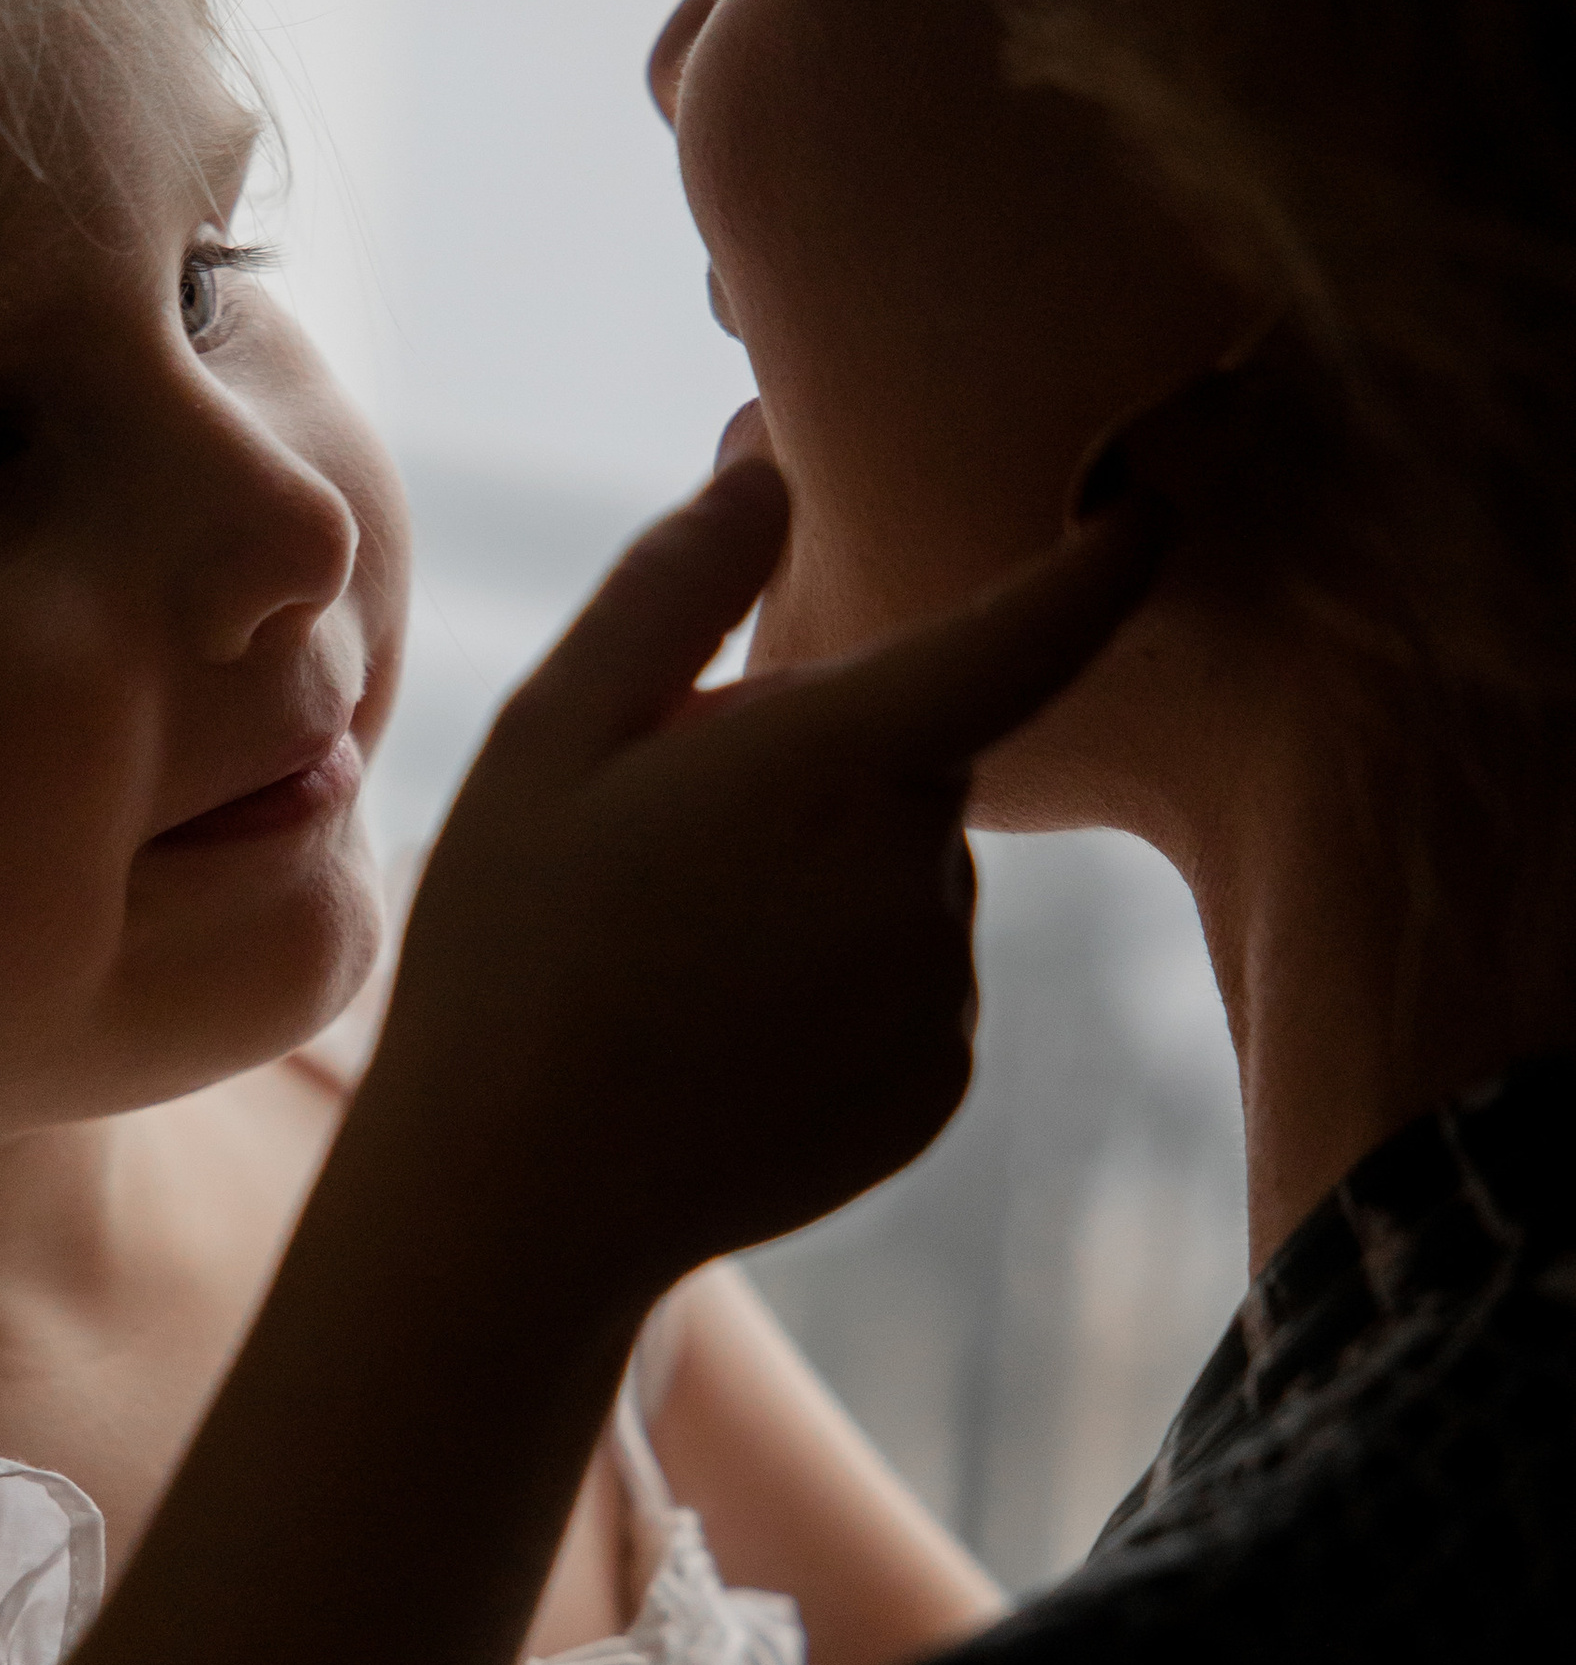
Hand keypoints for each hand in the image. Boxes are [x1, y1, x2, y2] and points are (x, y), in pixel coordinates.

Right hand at [378, 443, 1161, 1299]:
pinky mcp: (935, 1085)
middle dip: (818, 762)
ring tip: (676, 954)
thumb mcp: (551, 737)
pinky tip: (718, 1028)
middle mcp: (926, 876)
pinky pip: (909, 982)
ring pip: (909, 874)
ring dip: (823, 878)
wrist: (518, 1199)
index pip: (1028, 633)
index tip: (1153, 501)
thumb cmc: (512, 947)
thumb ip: (676, 587)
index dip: (1106, 559)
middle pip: (914, 758)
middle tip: (663, 841)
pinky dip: (834, 982)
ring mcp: (940, 993)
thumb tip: (769, 466)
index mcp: (841, 763)